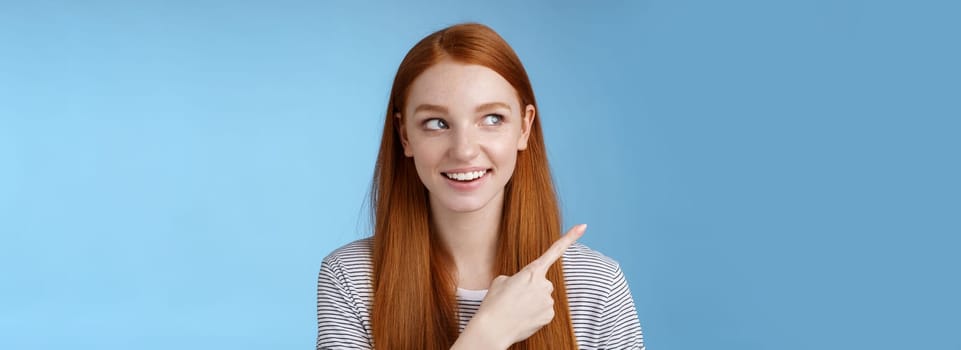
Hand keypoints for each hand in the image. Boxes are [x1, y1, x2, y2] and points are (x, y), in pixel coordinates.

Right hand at [460, 224, 586, 348]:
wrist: (493, 328)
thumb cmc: (494, 303)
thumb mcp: (502, 281)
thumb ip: (519, 277)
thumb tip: (528, 286)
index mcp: (532, 271)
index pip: (554, 251)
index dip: (570, 237)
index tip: (583, 226)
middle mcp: (544, 284)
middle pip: (542, 282)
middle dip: (532, 288)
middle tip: (515, 297)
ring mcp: (549, 301)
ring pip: (543, 298)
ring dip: (532, 302)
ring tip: (516, 309)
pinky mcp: (550, 315)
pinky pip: (544, 311)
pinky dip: (535, 314)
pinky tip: (523, 317)